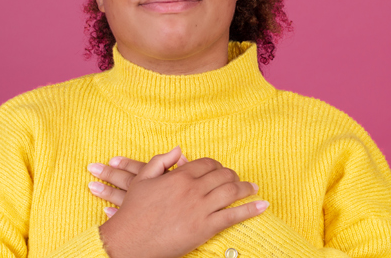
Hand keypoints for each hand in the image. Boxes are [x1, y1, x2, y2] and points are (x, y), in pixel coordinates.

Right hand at [87, 154, 260, 215]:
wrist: (128, 241)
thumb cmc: (133, 212)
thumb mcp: (142, 180)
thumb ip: (161, 161)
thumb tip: (180, 149)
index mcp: (179, 176)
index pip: (207, 164)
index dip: (217, 166)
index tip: (221, 171)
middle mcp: (192, 189)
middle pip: (223, 176)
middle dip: (234, 176)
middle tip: (239, 181)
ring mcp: (200, 209)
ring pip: (231, 192)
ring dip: (246, 189)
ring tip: (253, 189)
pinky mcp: (205, 228)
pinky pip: (233, 216)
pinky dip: (250, 210)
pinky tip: (262, 206)